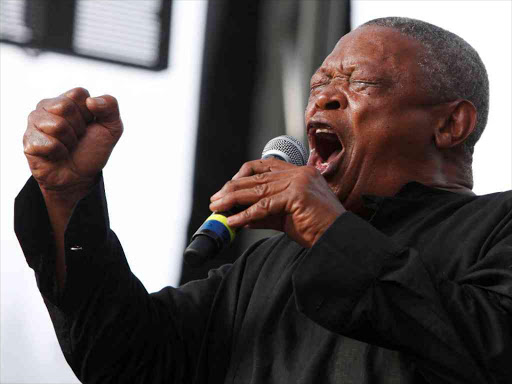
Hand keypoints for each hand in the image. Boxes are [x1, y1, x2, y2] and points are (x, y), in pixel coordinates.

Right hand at [23, 87, 122, 196]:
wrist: (81, 177)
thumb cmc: (93, 149)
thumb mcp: (112, 128)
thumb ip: (110, 106)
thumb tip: (91, 101)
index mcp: (67, 99)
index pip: (79, 93)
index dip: (90, 113)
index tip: (89, 124)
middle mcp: (47, 106)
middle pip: (65, 107)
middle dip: (79, 127)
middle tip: (77, 137)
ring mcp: (34, 123)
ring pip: (56, 125)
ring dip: (69, 141)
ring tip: (67, 146)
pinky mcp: (28, 141)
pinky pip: (49, 144)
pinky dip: (60, 153)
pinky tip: (57, 155)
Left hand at [209, 158, 345, 247]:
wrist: (339, 239)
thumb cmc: (319, 229)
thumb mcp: (288, 217)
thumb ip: (266, 213)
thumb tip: (242, 217)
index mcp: (301, 173)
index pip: (267, 165)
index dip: (244, 173)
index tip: (229, 186)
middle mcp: (300, 174)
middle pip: (258, 178)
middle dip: (233, 189)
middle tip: (216, 199)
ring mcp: (299, 183)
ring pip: (257, 190)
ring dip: (233, 200)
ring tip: (217, 208)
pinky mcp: (297, 196)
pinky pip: (264, 206)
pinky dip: (245, 214)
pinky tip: (233, 221)